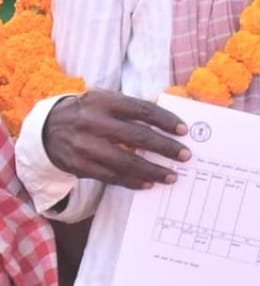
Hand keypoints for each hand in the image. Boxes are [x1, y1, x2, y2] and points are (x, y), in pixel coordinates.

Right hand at [42, 90, 189, 189]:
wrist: (48, 130)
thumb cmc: (88, 113)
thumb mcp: (105, 101)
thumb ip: (132, 109)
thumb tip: (169, 121)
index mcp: (103, 101)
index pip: (142, 110)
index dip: (165, 120)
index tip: (184, 130)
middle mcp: (93, 122)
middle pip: (137, 136)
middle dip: (165, 147)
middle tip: (185, 155)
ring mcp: (84, 145)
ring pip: (126, 161)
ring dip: (152, 170)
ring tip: (171, 176)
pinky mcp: (79, 165)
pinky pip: (111, 176)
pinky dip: (132, 181)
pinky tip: (148, 183)